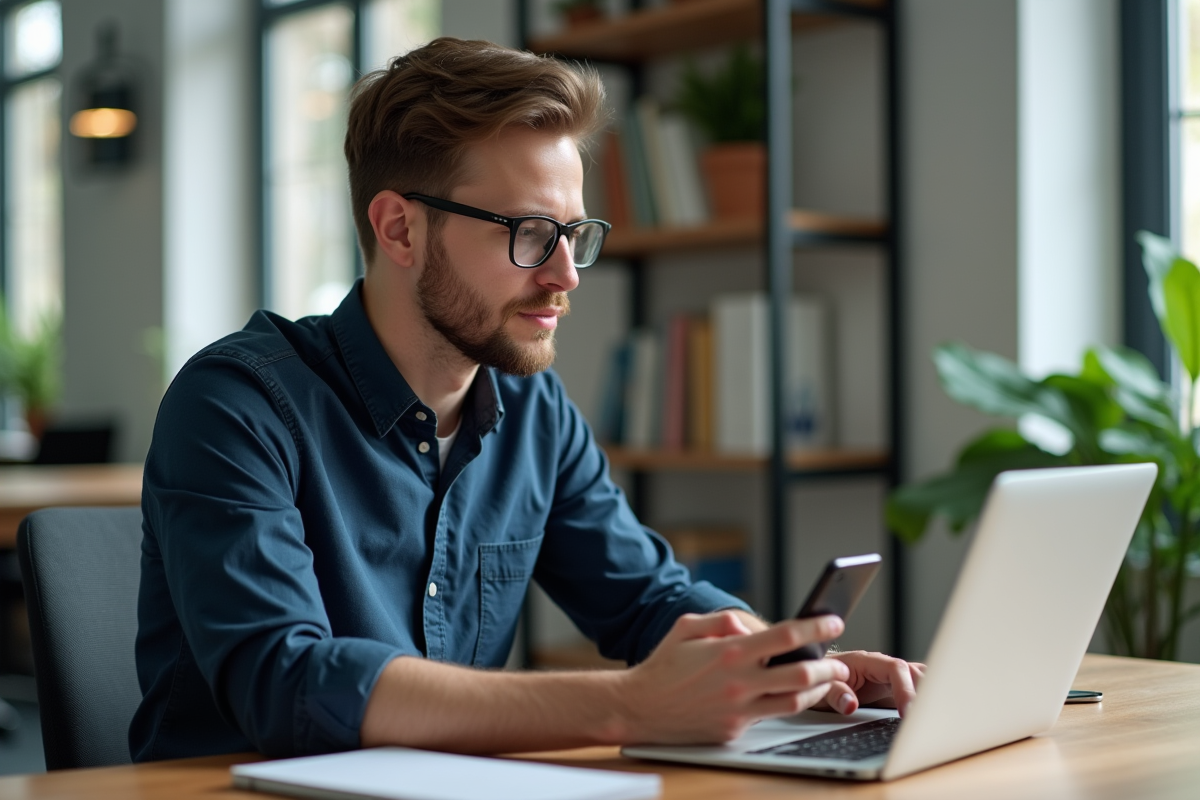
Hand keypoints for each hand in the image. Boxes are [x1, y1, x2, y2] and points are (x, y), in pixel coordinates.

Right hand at [617, 611, 849, 744]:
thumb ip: (723, 620)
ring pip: (795, 702)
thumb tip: (751, 624)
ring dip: (819, 691)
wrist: (639, 709)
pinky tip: (794, 695)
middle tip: (840, 663)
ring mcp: (738, 710)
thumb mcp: (687, 627)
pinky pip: (771, 717)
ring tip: (827, 681)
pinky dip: (787, 704)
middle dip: (830, 667)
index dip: (815, 628)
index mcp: (729, 652)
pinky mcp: (735, 730)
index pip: (785, 637)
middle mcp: (738, 682)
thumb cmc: (664, 664)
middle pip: (801, 675)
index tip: (834, 621)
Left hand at [819, 651, 925, 716]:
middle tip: (933, 716)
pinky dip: (927, 697)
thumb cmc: (816, 679)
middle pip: (914, 672)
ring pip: (919, 678)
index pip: (896, 668)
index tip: (908, 712)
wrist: (812, 676)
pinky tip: (935, 712)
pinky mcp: (892, 689)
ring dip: (932, 692)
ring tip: (942, 713)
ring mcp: (888, 677)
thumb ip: (834, 693)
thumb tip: (850, 705)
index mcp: (865, 661)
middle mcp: (881, 666)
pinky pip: (915, 688)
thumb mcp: (819, 688)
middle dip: (927, 691)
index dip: (905, 689)